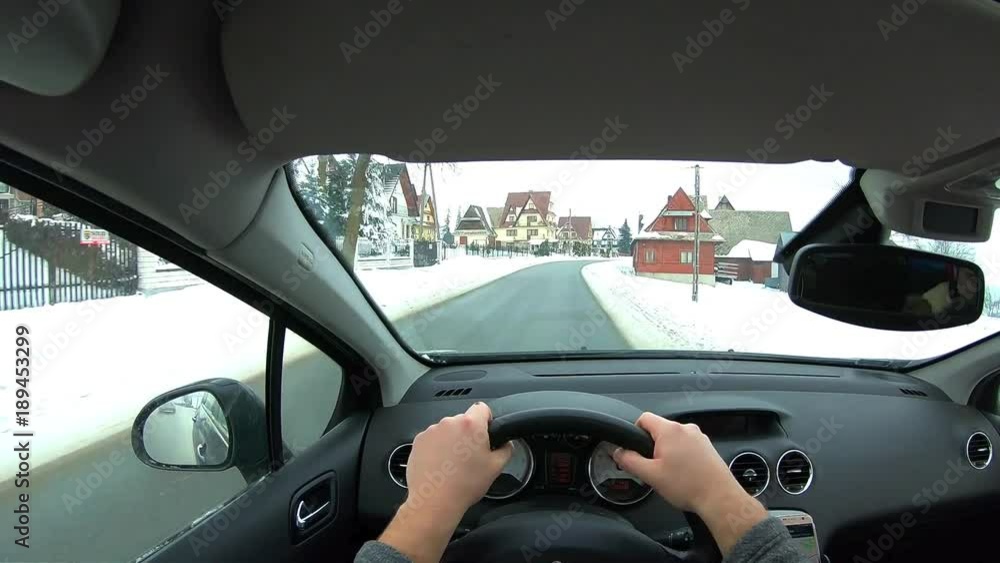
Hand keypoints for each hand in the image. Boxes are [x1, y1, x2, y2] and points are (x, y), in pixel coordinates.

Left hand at [402, 402, 512, 521]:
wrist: (434, 501)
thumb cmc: (463, 485)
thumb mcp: (495, 468)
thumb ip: (506, 450)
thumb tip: (506, 444)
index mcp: (471, 425)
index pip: (482, 408)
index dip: (487, 420)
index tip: (486, 432)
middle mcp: (449, 423)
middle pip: (464, 421)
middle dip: (468, 434)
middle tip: (471, 456)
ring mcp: (432, 431)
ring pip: (447, 430)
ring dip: (452, 441)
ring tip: (454, 464)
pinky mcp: (419, 441)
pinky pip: (433, 439)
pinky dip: (437, 448)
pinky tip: (440, 466)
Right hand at [612, 413, 766, 554]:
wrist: (719, 498)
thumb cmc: (688, 486)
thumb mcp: (650, 475)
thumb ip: (629, 460)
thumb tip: (618, 452)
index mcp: (670, 431)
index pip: (644, 418)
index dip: (634, 431)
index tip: (634, 446)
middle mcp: (686, 429)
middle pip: (660, 429)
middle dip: (653, 446)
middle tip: (653, 467)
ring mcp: (699, 437)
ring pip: (674, 439)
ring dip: (668, 452)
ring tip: (670, 474)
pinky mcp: (708, 447)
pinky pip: (688, 446)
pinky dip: (682, 456)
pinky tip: (684, 475)